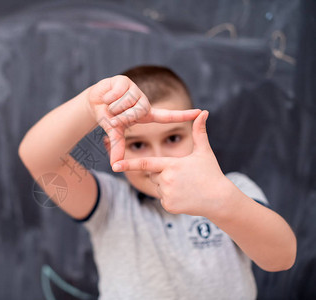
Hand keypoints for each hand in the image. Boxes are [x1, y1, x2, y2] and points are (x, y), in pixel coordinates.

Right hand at [87, 75, 200, 164]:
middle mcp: (143, 101)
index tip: (201, 112)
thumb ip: (117, 147)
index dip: (183, 115)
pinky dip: (108, 98)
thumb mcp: (114, 132)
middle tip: (113, 114)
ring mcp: (135, 89)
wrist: (94, 102)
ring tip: (109, 104)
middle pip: (137, 112)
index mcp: (145, 113)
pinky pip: (118, 94)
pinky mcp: (125, 80)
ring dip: (112, 107)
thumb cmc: (108, 117)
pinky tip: (106, 96)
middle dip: (120, 116)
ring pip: (126, 104)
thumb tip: (114, 165)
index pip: (166, 116)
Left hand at [112, 111, 230, 216]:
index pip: (145, 163)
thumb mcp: (204, 152)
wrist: (220, 200)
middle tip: (181, 176)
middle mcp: (167, 180)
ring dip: (166, 186)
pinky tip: (185, 196)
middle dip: (162, 173)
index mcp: (172, 165)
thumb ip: (200, 132)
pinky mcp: (168, 206)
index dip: (128, 164)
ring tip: (185, 186)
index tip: (114, 165)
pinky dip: (171, 198)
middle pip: (153, 174)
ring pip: (157, 186)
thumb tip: (204, 112)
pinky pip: (162, 199)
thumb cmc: (211, 174)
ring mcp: (167, 194)